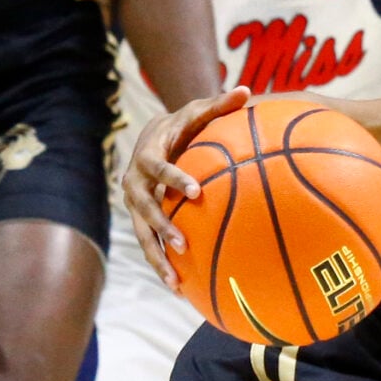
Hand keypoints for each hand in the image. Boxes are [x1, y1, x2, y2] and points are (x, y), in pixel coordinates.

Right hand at [123, 86, 250, 287]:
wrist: (153, 136)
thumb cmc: (182, 124)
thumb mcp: (197, 111)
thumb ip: (220, 104)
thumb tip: (246, 90)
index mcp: (148, 154)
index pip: (158, 167)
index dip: (174, 178)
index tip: (196, 191)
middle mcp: (135, 181)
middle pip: (144, 207)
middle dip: (162, 226)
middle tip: (184, 243)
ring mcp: (135, 204)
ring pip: (142, 235)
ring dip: (158, 257)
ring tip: (176, 282)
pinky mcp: (141, 220)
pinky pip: (150, 245)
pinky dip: (163, 265)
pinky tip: (181, 289)